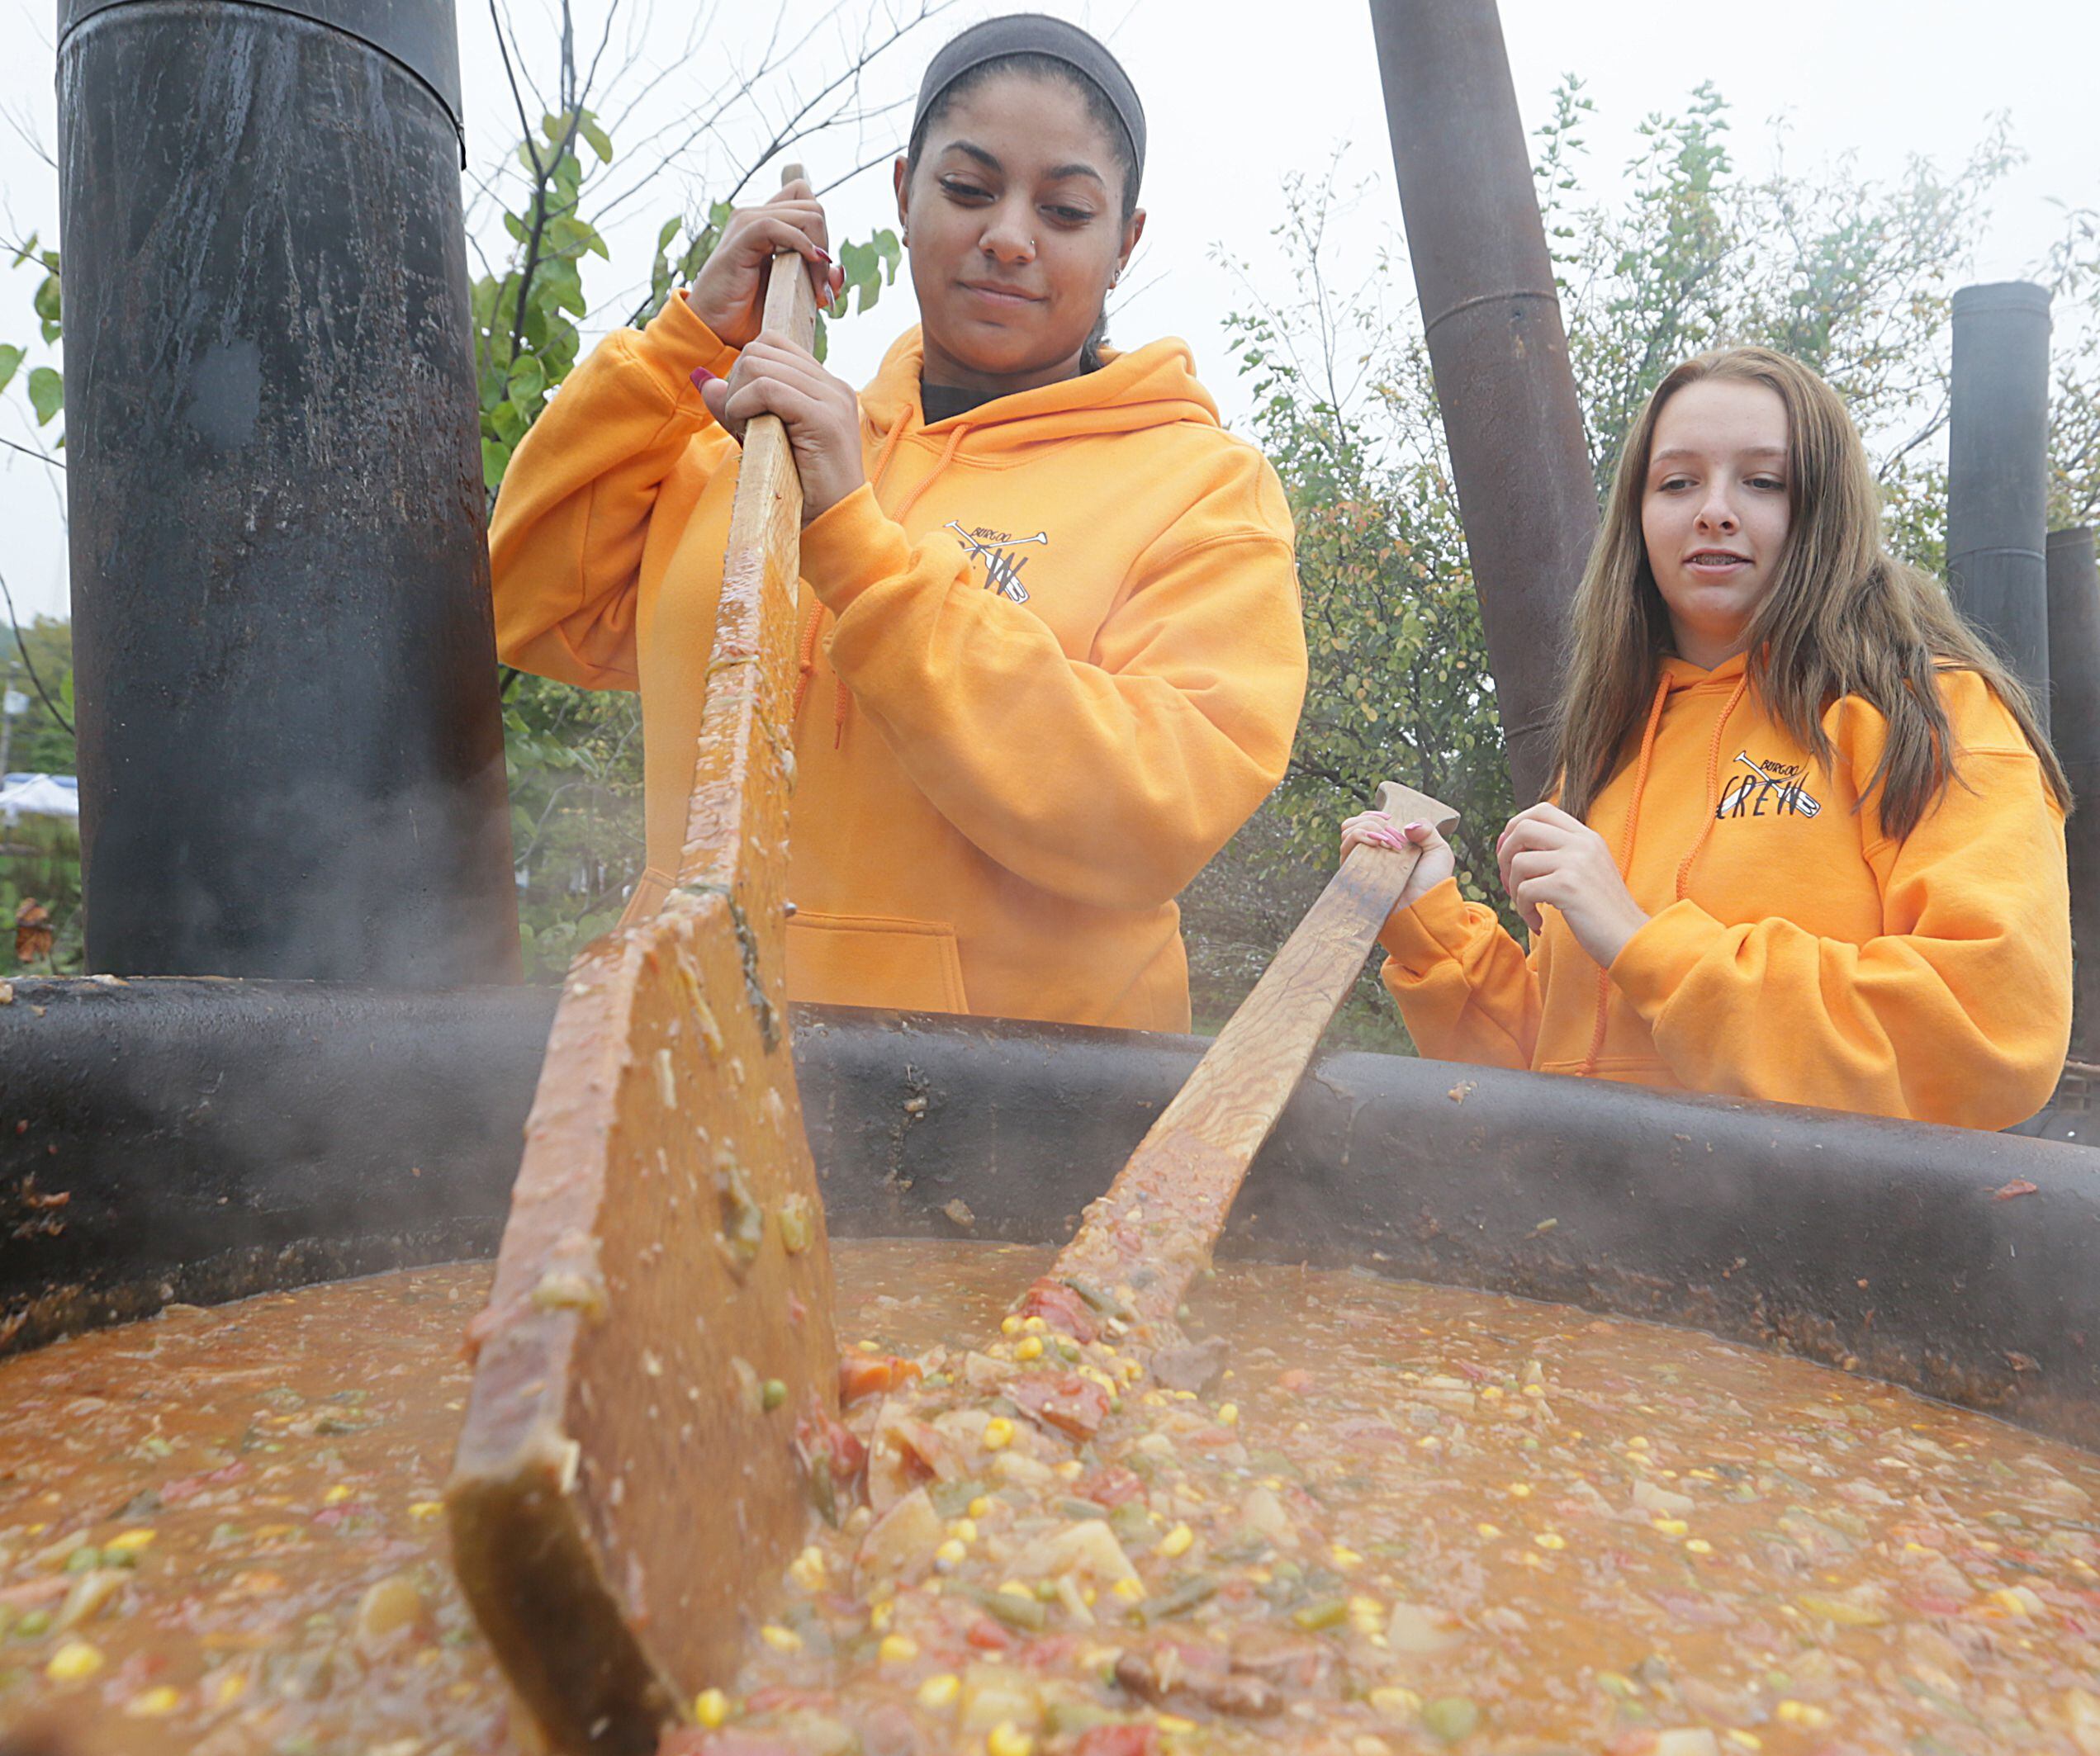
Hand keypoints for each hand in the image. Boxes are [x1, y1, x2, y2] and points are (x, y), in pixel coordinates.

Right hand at [687, 179, 846, 346]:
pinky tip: (807, 265)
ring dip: (819, 251)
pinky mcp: (740, 239)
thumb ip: (816, 281)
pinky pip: (775, 225)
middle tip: (820, 288)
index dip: (823, 232)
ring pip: (804, 213)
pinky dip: (800, 243)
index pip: (807, 201)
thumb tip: (838, 272)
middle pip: (812, 205)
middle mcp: (756, 217)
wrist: (715, 331)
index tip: (821, 272)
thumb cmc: (748, 316)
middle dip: (826, 244)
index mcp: (768, 225)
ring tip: (814, 290)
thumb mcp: (794, 297)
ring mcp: (746, 223)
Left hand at [698, 334, 865, 523]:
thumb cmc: (801, 492)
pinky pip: (767, 389)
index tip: (742, 410)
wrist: (834, 528)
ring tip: (743, 430)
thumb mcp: (762, 440)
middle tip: (738, 423)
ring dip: (736, 398)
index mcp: (826, 387)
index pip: (773, 344)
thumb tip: (704, 380)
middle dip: (736, 383)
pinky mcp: (825, 419)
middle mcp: (833, 386)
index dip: (744, 370)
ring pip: (759, 364)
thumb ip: (737, 406)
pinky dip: (743, 406)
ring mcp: (833, 399)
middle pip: (761, 348)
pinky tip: (745, 429)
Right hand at [1340, 811, 1453, 912]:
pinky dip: (1360, 837)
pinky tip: (1378, 844)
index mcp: (1385, 846)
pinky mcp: (1353, 872)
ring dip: (1368, 828)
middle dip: (1371, 820)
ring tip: (1387, 841)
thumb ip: (1427, 830)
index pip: (1365, 821)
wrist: (1423, 906)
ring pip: (1347, 831)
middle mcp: (1369, 853)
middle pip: (1352, 823)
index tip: (1390, 817)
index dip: (1374, 815)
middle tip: (1391, 834)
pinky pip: (1346, 847)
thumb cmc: (1432, 883)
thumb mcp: (1438, 850)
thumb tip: (1406, 824)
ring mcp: (1360, 863)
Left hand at [1495, 802, 1649, 966]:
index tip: (1510, 854)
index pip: (1541, 810)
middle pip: (1522, 828)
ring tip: (1528, 907)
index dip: (1515, 828)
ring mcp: (1576, 862)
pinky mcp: (1568, 887)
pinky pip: (1525, 891)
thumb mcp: (1585, 871)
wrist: (1630, 938)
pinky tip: (1537, 922)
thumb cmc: (1601, 912)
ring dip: (1514, 888)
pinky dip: (1523, 910)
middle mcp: (1582, 843)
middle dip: (1504, 855)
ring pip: (1518, 861)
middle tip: (1510, 882)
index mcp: (1587, 837)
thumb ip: (1558, 853)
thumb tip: (1507, 842)